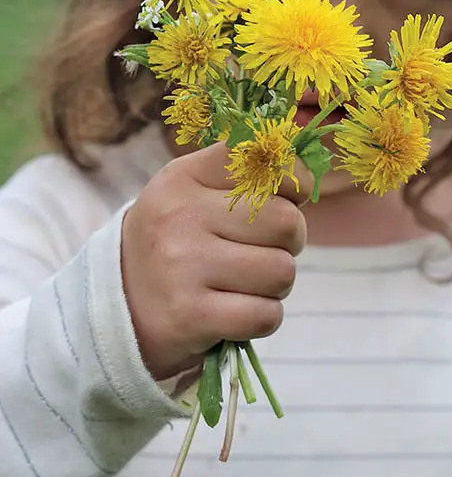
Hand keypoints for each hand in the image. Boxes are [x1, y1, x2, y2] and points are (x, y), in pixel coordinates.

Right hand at [121, 142, 308, 379]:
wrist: (119, 305)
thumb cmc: (178, 240)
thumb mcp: (195, 191)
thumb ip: (247, 174)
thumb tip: (307, 176)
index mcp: (185, 176)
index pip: (263, 159)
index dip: (293, 181)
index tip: (286, 198)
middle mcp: (180, 215)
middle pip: (286, 221)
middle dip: (289, 241)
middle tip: (263, 250)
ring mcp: (182, 266)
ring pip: (282, 271)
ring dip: (275, 284)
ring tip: (245, 282)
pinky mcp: (190, 315)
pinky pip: (266, 315)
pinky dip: (263, 317)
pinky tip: (236, 311)